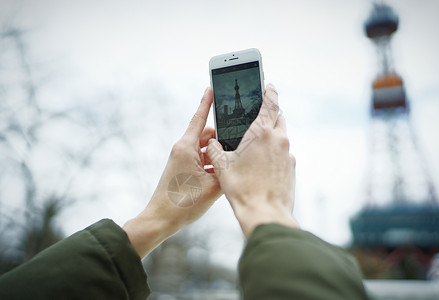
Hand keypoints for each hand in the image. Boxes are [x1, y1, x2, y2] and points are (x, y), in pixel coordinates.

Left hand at [124, 88, 221, 257]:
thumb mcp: (213, 187)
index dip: (207, 102)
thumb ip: (226, 170)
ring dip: (217, 152)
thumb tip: (237, 161)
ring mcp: (182, 160)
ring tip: (234, 159)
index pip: (199, 118)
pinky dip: (212, 162)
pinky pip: (201, 159)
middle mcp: (182, 150)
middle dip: (222, 137)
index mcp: (186, 148)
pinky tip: (224, 172)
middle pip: (206, 135)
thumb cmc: (182, 204)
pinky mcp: (182, 170)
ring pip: (205, 149)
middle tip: (240, 139)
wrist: (160, 220)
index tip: (212, 87)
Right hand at [206, 84, 297, 237]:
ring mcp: (288, 155)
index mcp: (262, 133)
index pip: (270, 103)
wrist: (264, 213)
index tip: (268, 85)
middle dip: (270, 114)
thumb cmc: (242, 188)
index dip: (269, 92)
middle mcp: (279, 140)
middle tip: (257, 118)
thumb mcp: (221, 165)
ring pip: (282, 137)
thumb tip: (211, 143)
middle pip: (278, 118)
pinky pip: (283, 154)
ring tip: (256, 145)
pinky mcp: (291, 168)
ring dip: (272, 135)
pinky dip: (275, 153)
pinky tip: (263, 165)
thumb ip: (215, 149)